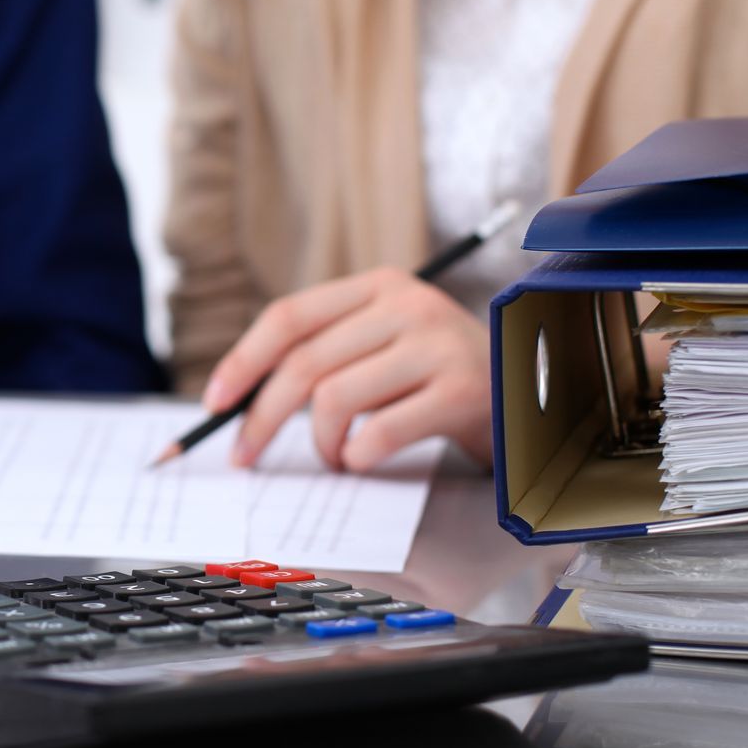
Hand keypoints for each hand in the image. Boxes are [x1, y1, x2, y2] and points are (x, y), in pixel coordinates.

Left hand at [202, 267, 493, 471]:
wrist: (532, 396)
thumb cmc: (439, 378)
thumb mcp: (385, 345)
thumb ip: (328, 353)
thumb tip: (242, 399)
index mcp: (379, 287)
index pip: (289, 316)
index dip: (243, 360)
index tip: (215, 401)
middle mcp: (407, 306)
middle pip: (303, 363)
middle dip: (262, 418)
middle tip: (247, 455)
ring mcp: (436, 346)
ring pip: (333, 399)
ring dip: (321, 444)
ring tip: (335, 457)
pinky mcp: (461, 392)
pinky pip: (379, 432)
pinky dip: (357, 456)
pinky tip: (363, 460)